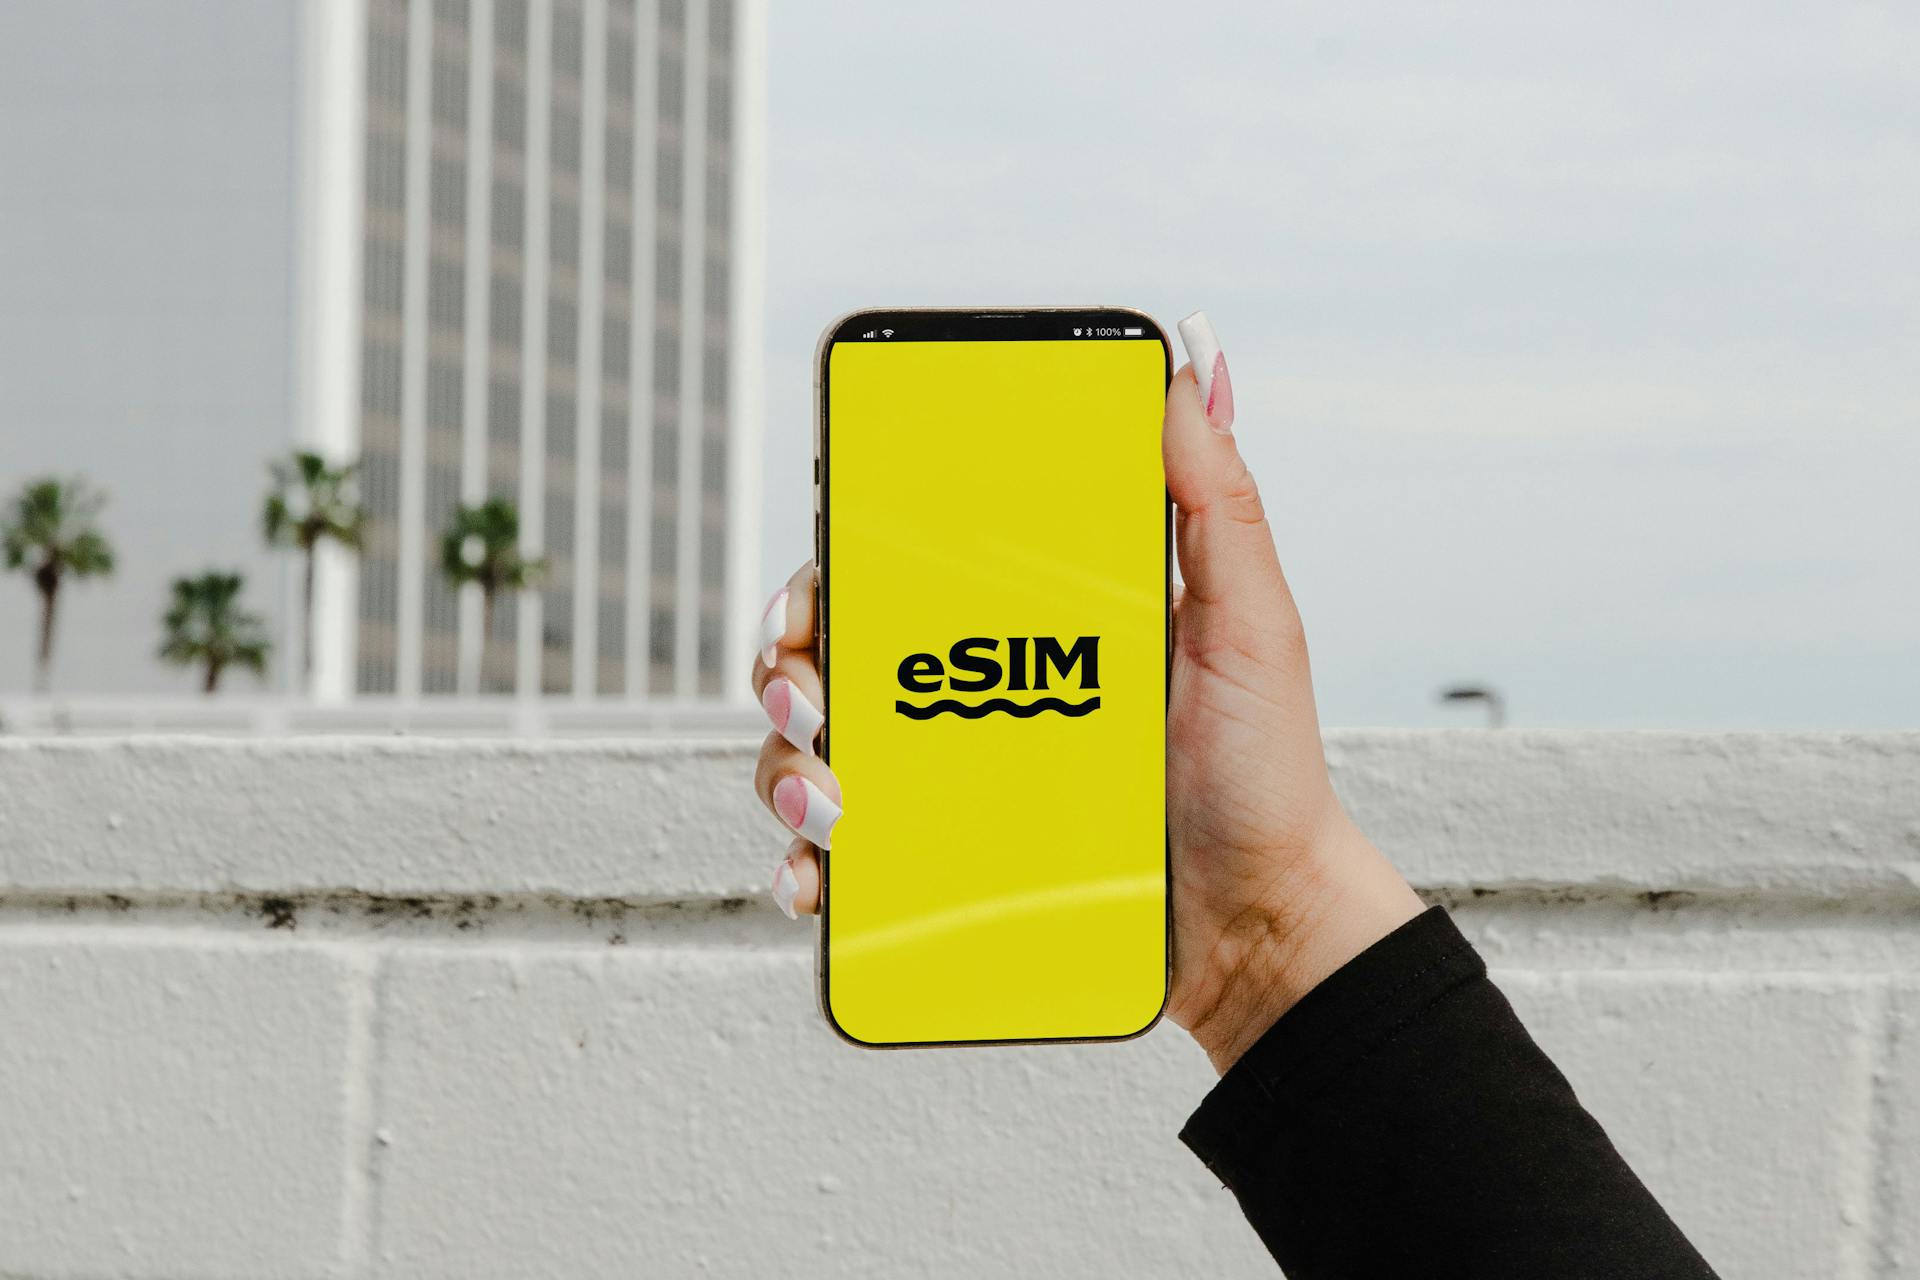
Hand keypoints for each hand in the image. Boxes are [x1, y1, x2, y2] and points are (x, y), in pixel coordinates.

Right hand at [750, 316, 1423, 1071]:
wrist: (1265, 920)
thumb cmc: (1263, 773)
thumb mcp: (1250, 623)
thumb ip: (1216, 504)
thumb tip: (1191, 375)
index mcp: (1028, 621)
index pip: (902, 564)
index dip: (838, 559)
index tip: (822, 573)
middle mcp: (976, 690)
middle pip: (833, 651)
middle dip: (786, 664)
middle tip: (809, 695)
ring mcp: (956, 779)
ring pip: (816, 750)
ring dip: (784, 767)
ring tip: (826, 803)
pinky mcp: (947, 864)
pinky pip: (845, 860)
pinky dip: (806, 866)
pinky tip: (817, 878)